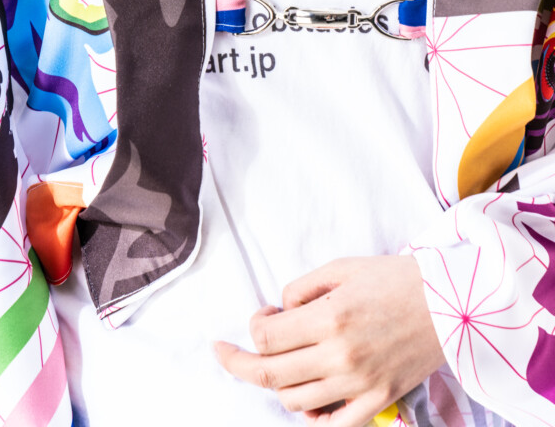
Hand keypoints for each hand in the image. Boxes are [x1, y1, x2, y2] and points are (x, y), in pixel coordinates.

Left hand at [214, 255, 444, 423]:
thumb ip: (302, 289)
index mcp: (330, 317)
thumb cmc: (397, 278)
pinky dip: (310, 417)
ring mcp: (359, 384)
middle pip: (270, 373)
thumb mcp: (343, 268)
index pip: (266, 336)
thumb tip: (277, 312)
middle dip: (239, 362)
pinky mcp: (377, 402)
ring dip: (275, 384)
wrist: (452, 303)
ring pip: (293, 402)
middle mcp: (341, 355)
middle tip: (227, 351)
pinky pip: (331, 425)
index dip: (252, 326)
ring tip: (278, 365)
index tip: (260, 316)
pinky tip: (303, 400)